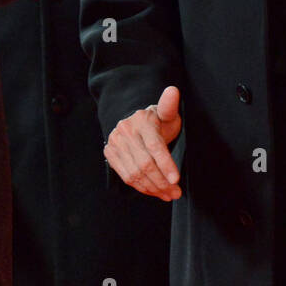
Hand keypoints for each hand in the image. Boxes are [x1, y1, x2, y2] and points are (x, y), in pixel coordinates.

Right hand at [104, 85, 182, 200]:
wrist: (133, 122)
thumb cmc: (156, 121)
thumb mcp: (166, 113)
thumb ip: (170, 106)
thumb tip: (173, 91)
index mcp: (142, 121)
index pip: (155, 146)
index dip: (166, 164)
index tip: (176, 180)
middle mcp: (125, 131)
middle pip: (145, 163)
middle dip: (162, 182)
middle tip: (176, 193)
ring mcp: (115, 143)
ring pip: (135, 173)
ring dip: (153, 188)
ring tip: (168, 195)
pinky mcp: (110, 154)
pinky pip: (126, 177)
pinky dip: (142, 187)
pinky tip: (154, 191)